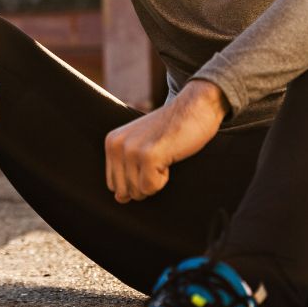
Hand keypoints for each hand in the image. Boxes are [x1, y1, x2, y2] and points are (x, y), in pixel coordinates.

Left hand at [104, 80, 227, 202]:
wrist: (196, 107)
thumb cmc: (173, 129)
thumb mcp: (142, 146)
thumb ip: (128, 170)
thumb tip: (119, 199)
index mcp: (112, 142)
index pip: (114, 184)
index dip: (136, 180)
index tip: (151, 159)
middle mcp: (116, 145)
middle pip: (124, 191)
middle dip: (145, 183)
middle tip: (159, 158)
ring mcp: (131, 150)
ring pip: (138, 191)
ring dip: (156, 179)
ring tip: (165, 155)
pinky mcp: (148, 155)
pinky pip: (150, 187)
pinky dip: (164, 179)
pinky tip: (169, 156)